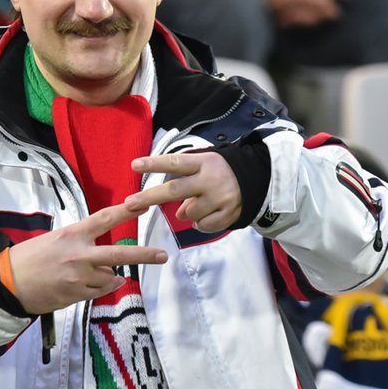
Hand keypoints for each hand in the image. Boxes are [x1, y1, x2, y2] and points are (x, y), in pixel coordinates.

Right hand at [8, 203, 167, 314]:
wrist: (8, 282)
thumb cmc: (31, 257)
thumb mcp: (56, 239)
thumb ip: (83, 243)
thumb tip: (108, 261)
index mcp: (73, 234)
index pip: (105, 219)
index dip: (127, 211)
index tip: (144, 204)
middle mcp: (79, 255)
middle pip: (119, 254)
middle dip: (144, 255)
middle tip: (162, 255)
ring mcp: (79, 277)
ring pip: (110, 277)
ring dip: (109, 275)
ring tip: (90, 273)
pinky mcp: (76, 295)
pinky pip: (100, 290)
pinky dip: (101, 286)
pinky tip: (90, 283)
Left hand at [126, 152, 241, 233]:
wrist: (258, 179)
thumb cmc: (221, 171)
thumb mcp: (205, 165)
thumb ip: (187, 181)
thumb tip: (178, 212)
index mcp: (203, 162)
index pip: (174, 162)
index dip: (154, 164)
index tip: (134, 165)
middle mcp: (211, 179)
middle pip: (174, 190)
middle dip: (150, 197)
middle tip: (130, 203)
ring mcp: (221, 198)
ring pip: (189, 213)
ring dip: (186, 213)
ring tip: (197, 203)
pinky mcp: (229, 214)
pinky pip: (203, 226)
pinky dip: (200, 223)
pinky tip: (208, 213)